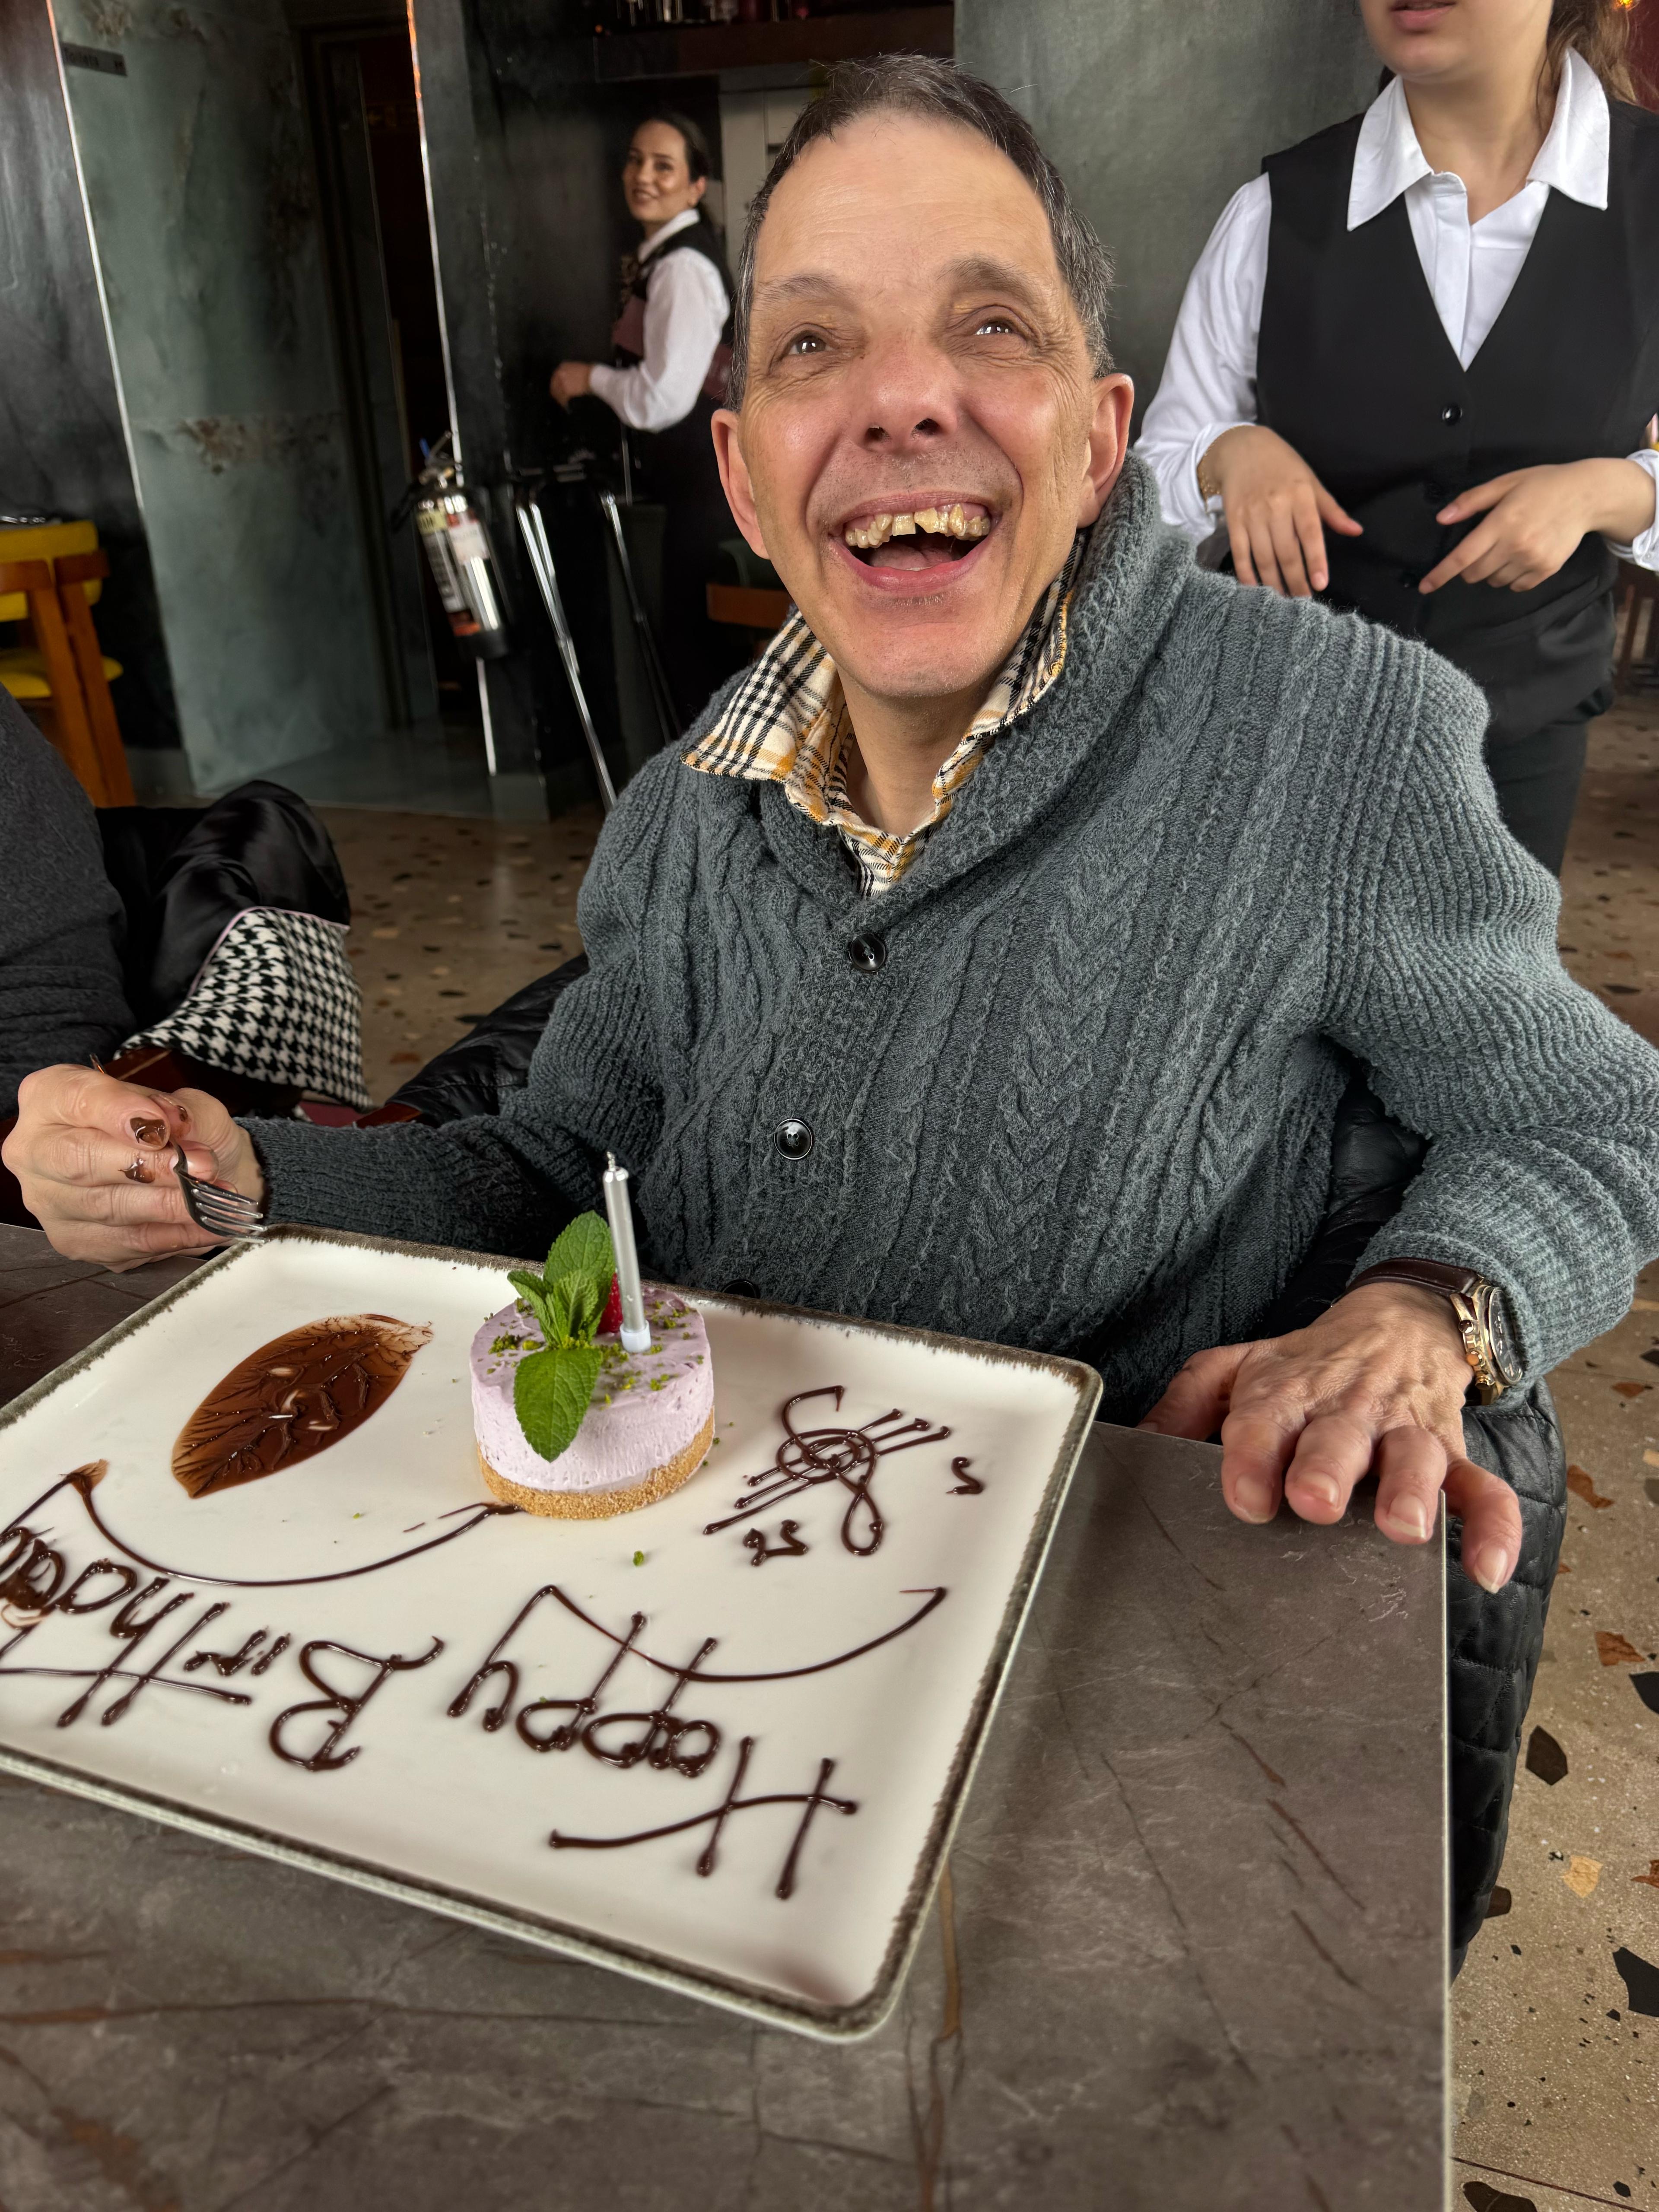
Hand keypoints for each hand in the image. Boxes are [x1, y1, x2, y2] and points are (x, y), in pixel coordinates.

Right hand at [2, 1065, 264, 1268]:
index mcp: (51, 1095)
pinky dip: (174, 1234)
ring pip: (105, 1207)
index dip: (119, 1112)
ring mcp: (48, 1200)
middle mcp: (35, 1149)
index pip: (75, 1099)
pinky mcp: (74, 1241)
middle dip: (146, 1166)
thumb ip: (183, 1111)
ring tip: (213, 1195)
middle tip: (198, 1167)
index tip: (162, 1126)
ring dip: (168, 1204)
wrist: (184, 1170)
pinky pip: (126, 1242)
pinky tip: (208, 1223)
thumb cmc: (173, 1130)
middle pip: (78, 1160)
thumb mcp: (187, 1104)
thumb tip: (174, 1128)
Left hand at [550, 361, 592, 408]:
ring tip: (563, 403)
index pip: (555, 377)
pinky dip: (564, 403)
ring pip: (557, 393)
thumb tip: (570, 381)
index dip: (556, 385)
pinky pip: (562, 399)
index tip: (558, 390)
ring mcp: (562, 382)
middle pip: (554, 386)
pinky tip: (566, 405)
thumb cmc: (590, 372)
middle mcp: (560, 373)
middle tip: (560, 399)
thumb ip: (571, 372)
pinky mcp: (566, 390)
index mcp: (563, 366)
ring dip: (560, 399)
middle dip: (556, 393)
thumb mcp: (577, 367)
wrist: (594, 376)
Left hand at [1137, 1282, 1522, 1591]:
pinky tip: (1485, 1569)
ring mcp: (1406, 1432)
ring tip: (1403, 1528)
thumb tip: (1138, 1446)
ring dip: (1410, 1491)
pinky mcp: (1454, 1453)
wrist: (1398, 1322)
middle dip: (1327, 1468)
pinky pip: (1484, 1489)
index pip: (1264, 1418)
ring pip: (1416, 1458)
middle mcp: (1348, 1411)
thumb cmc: (1306, 1363)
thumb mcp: (1237, 1367)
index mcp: (1288, 1392)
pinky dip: (1493, 1526)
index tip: (1247, 1496)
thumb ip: (1185, 1404)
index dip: (1253, 1455)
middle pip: (1339, 1437)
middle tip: (1315, 1501)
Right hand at [1201, 424, 1362, 597]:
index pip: (1310, 533)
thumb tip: (1355, 531)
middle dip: (1296, 580)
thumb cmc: (1282, 466)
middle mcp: (1275, 506)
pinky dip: (1247, 574)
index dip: (1315, 560)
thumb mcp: (1311, 482)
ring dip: (1273, 582)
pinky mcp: (1233, 521)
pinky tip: (1255, 589)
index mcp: (1300, 495)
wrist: (1242, 449)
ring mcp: (1252, 515)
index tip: (1321, 584)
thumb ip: (1331, 510)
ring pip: (1264, 557)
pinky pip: (1241, 553)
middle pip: (1287, 552)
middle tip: (1303, 602)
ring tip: (1283, 600)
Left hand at [1421, 457, 1657, 594]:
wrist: (1586, 495)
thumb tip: (1442, 518)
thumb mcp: (1505, 483)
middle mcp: (1515, 546)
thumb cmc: (1542, 485)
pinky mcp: (1546, 570)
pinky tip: (1522, 556)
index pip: (1462, 557)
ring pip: (1494, 581)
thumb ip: (1472, 501)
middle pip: (1475, 573)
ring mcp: (1532, 560)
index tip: (1425, 587)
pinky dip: (1511, 577)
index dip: (1440, 574)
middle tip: (1484, 546)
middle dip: (1470, 566)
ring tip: (1508, 547)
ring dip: (1491, 571)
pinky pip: (1516, 586)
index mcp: (1501, 523)